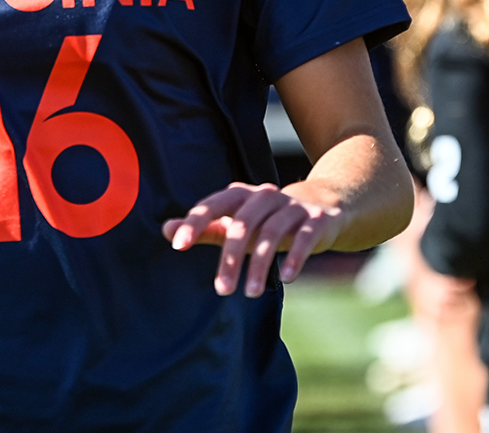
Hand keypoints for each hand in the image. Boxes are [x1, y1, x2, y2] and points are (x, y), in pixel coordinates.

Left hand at [162, 182, 346, 296]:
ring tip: (249, 293)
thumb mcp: (236, 224)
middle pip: (243, 224)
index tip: (179, 245)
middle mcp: (265, 196)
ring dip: (259, 265)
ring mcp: (292, 207)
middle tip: (221, 289)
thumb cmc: (267, 220)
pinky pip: (304, 238)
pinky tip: (285, 278)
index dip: (196, 222)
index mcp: (241, 194)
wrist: (322, 207)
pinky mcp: (316, 220)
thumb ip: (205, 228)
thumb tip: (165, 230)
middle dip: (230, 257)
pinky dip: (294, 258)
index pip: (214, 204)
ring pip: (272, 234)